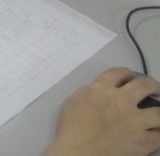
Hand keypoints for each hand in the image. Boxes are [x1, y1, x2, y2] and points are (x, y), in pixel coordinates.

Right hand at [45, 67, 159, 155]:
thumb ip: (89, 93)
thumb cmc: (70, 128)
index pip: (119, 73)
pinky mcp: (143, 141)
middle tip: (154, 89)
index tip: (129, 77)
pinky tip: (157, 135)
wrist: (78, 150)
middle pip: (144, 85)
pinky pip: (159, 137)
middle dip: (152, 85)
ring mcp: (135, 120)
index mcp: (101, 88)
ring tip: (159, 113)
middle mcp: (122, 100)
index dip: (126, 73)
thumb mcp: (73, 101)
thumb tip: (98, 93)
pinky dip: (158, 135)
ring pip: (158, 111)